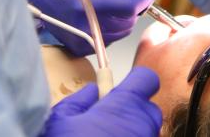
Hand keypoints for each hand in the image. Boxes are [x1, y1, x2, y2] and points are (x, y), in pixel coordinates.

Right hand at [19, 0, 155, 55]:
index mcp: (86, 3)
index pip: (129, 7)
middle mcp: (84, 26)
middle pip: (127, 21)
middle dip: (135, 4)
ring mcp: (81, 40)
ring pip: (122, 32)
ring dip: (125, 15)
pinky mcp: (80, 48)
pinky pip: (109, 38)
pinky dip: (113, 25)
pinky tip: (104, 12)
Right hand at [41, 67, 162, 136]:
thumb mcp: (61, 121)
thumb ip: (79, 101)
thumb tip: (91, 92)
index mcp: (124, 106)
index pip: (146, 79)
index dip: (135, 81)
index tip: (122, 87)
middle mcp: (143, 124)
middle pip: (148, 108)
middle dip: (132, 111)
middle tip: (108, 121)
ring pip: (147, 131)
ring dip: (132, 132)